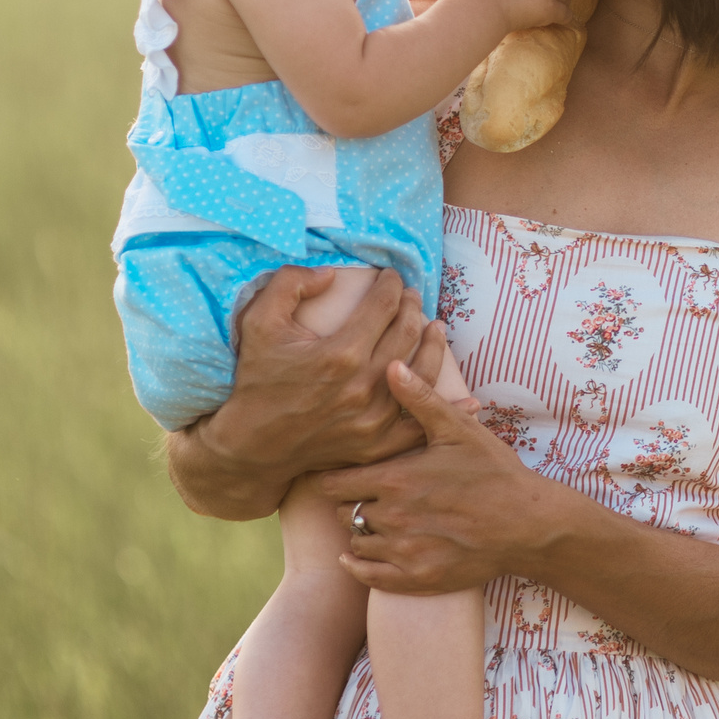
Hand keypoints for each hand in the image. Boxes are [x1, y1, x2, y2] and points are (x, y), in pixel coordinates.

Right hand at [164, 268, 446, 518]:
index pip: (383, 306)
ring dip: (433, 344)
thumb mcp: (259, 320)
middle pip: (406, 334)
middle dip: (412, 307)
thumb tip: (332, 274)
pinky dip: (445, 411)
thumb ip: (291, 283)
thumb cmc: (256, 378)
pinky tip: (466, 399)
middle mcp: (363, 385)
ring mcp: (374, 419)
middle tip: (412, 296)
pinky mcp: (376, 445)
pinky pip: (421, 425)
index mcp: (339, 352)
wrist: (252, 443)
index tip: (391, 277)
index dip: (391, 285)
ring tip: (435, 327)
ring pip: (422, 373)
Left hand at [319, 361, 561, 593]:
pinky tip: (359, 555)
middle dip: (348, 501)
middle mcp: (393, 518)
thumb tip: (390, 365)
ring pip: (355, 542)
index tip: (340, 470)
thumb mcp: (458, 429)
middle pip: (342, 512)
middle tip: (362, 492)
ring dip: (359, 530)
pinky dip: (358, 566)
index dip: (333, 474)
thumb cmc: (494, 471)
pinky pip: (368, 576)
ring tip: (374, 519)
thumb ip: (419, 399)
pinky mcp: (417, 578)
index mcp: (395, 480)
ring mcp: (404, 552)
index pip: (334, 482)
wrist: (529, 524)